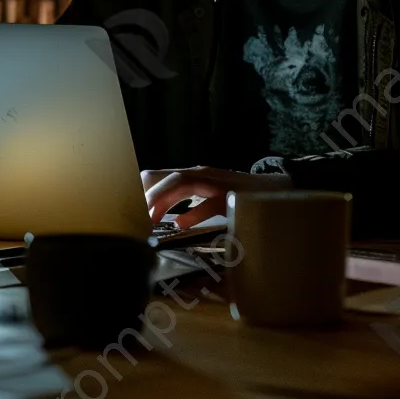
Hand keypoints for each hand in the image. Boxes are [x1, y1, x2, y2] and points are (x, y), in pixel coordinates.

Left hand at [141, 166, 292, 228]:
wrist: (274, 189)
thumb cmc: (240, 196)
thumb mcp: (209, 199)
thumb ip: (190, 206)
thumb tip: (172, 222)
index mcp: (191, 176)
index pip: (153, 176)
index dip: (136, 192)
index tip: (125, 212)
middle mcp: (199, 174)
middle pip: (160, 175)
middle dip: (143, 195)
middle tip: (134, 219)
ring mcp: (214, 181)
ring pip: (179, 182)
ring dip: (160, 200)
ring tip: (150, 221)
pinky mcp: (230, 194)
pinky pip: (208, 201)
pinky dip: (192, 212)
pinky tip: (181, 224)